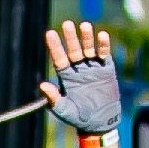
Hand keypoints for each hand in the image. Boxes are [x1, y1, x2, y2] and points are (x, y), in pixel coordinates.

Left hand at [40, 21, 123, 139]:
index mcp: (66, 76)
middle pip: (73, 49)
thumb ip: (54, 99)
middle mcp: (78, 68)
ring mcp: (92, 67)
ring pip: (88, 48)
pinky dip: (103, 45)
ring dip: (86, 37)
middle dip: (70, 37)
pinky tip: (102, 36)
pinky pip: (104, 54)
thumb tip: (42, 85)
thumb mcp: (64, 110)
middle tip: (67, 24)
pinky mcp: (106, 69)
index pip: (58, 57)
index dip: (55, 46)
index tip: (49, 33)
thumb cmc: (79, 117)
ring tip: (85, 26)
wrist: (100, 123)